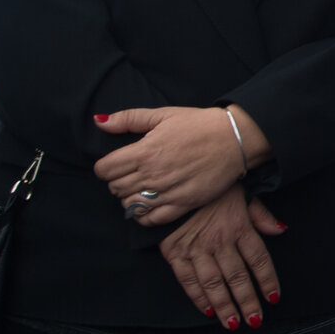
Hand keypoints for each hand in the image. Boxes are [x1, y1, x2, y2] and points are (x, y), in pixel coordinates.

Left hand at [94, 105, 260, 224]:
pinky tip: (148, 206)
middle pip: (115, 188)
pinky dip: (144, 216)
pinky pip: (152, 219)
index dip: (105, 167)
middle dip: (117, 181)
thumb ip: (128, 119)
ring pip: (130, 204)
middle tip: (130, 174)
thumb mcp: (163, 114)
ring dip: (130, 198)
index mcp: (144, 151)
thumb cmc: (199, 124)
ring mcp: (167, 191)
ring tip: (141, 188)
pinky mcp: (183, 204)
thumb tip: (99, 122)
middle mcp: (152, 174)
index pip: (104, 169)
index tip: (115, 164)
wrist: (235, 138)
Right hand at [158, 185, 285, 329]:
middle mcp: (219, 240)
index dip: (268, 280)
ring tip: (233, 324)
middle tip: (255, 321)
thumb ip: (261, 215)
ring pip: (213, 283)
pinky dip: (198, 297)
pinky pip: (187, 280)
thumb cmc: (213, 189)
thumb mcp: (243, 193)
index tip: (274, 298)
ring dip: (225, 306)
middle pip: (238, 277)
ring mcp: (195, 248)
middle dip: (248, 302)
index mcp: (239, 226)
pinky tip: (208, 311)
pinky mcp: (174, 252)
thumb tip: (281, 230)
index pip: (259, 259)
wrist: (172, 181)